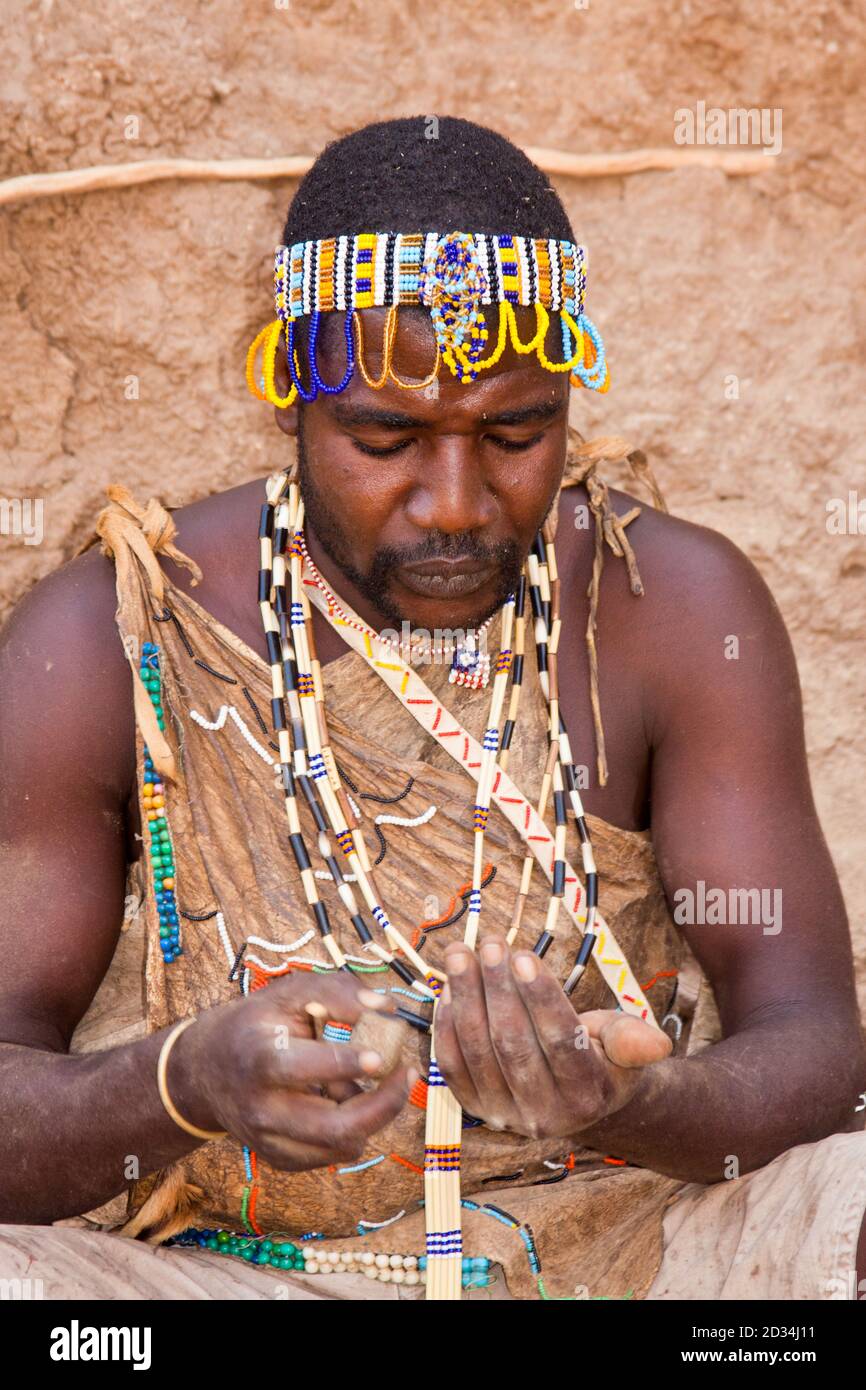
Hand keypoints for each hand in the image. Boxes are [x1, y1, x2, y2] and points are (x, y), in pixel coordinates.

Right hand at [169, 972, 414, 1170]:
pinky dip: (352, 1129)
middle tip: (408, 1074)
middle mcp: (263, 1108)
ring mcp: (270, 1140)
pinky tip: (348, 1100)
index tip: (381, 1058)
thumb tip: (385, 1007)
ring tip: (373, 1082)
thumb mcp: (288, 994)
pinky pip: (333, 1154)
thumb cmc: (257, 1023)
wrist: (207, 1071)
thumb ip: (336, 992)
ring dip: (372, 1115)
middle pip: (335, 1126)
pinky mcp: (280, 1159)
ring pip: (341, 1146)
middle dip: (383, 1104)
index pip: (305, 1069)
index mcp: (261, 1059)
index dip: (347, 1064)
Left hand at [434, 934, 672, 1140]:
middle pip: (515, 1044)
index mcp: (587, 1095)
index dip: (540, 998)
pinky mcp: (475, 1108)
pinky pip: (453, 1066)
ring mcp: (505, 1115)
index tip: (523, 955)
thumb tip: (657, 1044)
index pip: (561, 1041)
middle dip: (497, 989)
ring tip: (460, 955)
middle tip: (488, 944)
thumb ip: (633, 1040)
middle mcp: (544, 1114)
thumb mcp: (625, 1044)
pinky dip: (446, 1027)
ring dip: (466, 999)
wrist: (575, 1098)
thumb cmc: (602, 1055)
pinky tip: (448, 989)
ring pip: (479, 1052)